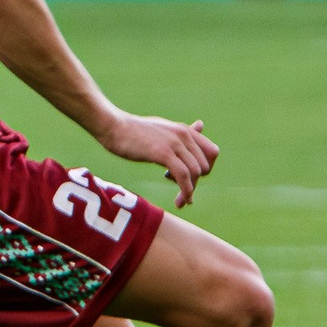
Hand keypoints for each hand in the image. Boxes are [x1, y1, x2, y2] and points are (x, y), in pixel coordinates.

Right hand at [91, 111, 218, 206]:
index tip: (191, 178)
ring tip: (180, 201)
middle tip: (181, 191)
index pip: (213, 152)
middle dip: (196, 182)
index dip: (206, 168)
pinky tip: (181, 201)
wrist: (113, 126)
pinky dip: (186, 191)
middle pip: (205, 165)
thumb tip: (201, 125)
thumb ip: (182, 133)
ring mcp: (174, 143)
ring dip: (190, 191)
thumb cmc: (133, 131)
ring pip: (195, 173)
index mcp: (185, 130)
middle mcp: (184, 135)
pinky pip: (184, 176)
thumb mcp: (162, 128)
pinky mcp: (163, 153)